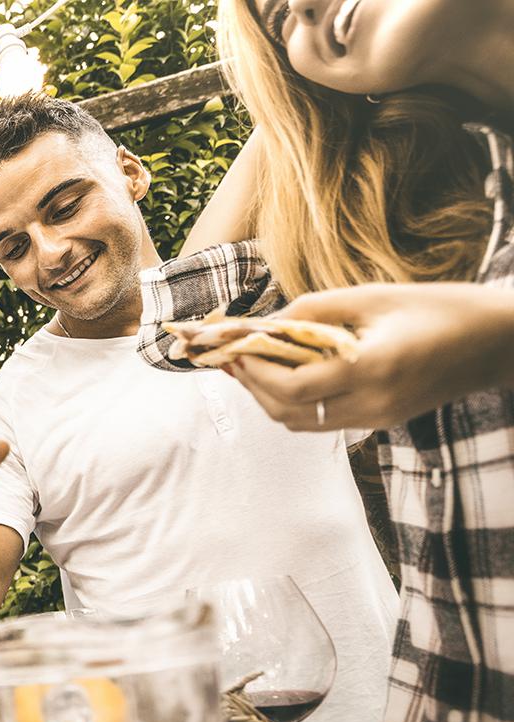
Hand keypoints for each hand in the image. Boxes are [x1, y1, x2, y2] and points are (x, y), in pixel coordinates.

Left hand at [227, 283, 513, 430]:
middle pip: (288, 413)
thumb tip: (265, 323)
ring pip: (301, 423)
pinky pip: (322, 421)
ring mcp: (376, 419)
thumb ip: (312, 310)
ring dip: (270, 398)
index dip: (255, 372)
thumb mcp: (372, 297)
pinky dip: (295, 402)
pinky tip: (286, 374)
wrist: (496, 342)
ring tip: (253, 365)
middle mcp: (371, 405)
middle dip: (253, 387)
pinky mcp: (379, 422)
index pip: (292, 387)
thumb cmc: (438, 307)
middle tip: (233, 358)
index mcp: (371, 370)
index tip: (234, 350)